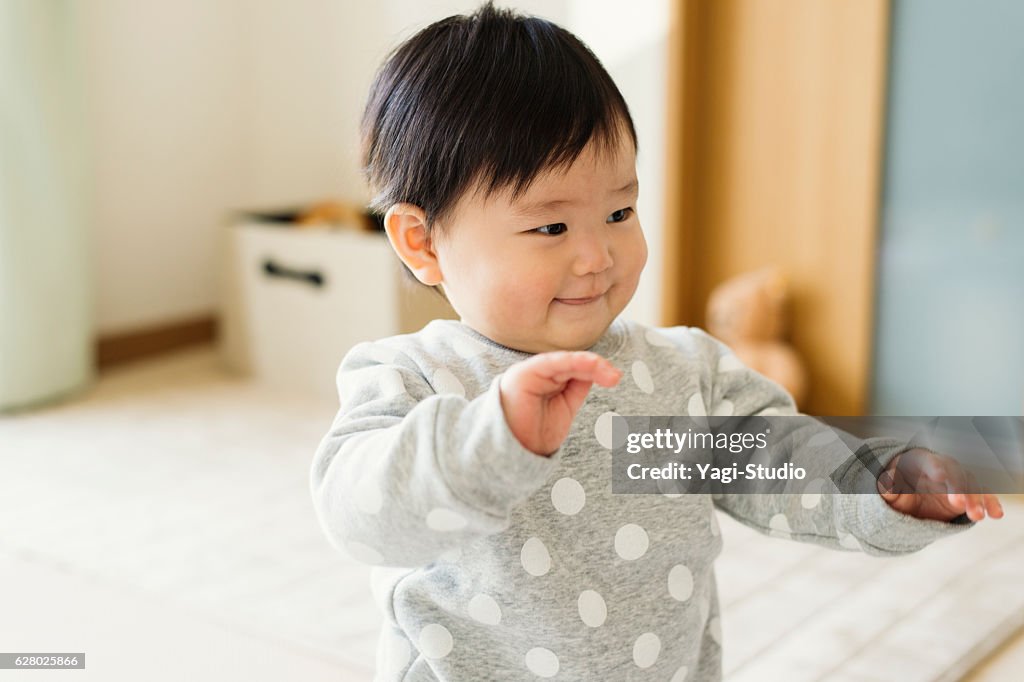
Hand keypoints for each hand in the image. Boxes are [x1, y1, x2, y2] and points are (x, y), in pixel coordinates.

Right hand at [499, 351, 621, 455]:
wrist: (513, 452)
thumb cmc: (535, 433)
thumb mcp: (566, 408)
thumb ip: (577, 387)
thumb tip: (595, 372)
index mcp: (548, 380)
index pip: (575, 368)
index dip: (596, 370)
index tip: (614, 377)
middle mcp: (540, 373)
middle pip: (573, 363)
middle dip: (596, 367)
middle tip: (615, 377)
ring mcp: (531, 371)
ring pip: (566, 361)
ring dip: (590, 364)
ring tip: (609, 374)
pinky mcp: (524, 373)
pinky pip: (552, 362)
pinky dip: (573, 361)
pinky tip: (591, 364)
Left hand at [876, 447, 1004, 521]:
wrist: (907, 499)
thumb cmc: (896, 490)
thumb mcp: (888, 491)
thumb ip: (888, 487)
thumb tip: (887, 481)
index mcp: (919, 461)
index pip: (929, 461)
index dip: (935, 468)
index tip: (940, 477)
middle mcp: (942, 467)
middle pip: (954, 473)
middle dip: (958, 488)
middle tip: (959, 504)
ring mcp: (956, 480)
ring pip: (970, 484)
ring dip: (976, 499)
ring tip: (976, 515)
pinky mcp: (967, 494)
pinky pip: (981, 496)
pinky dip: (989, 503)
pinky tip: (995, 514)